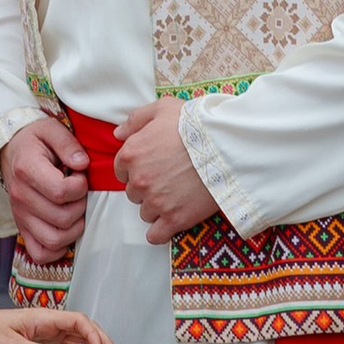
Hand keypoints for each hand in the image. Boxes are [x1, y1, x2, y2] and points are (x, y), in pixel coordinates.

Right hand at [2, 114, 88, 260]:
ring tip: (75, 211)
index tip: (80, 176)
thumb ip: (68, 144)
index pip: (61, 192)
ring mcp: (20, 216)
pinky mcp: (22, 229)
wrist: (12, 151)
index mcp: (27, 170)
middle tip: (79, 193)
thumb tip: (82, 164)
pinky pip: (40, 253)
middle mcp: (20, 197)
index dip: (80, 186)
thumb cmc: (36, 141)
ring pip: (54, 240)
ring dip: (73, 229)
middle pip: (62, 218)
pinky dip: (57, 250)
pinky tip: (66, 231)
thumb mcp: (51, 129)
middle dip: (80, 206)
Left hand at [115, 100, 218, 245]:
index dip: (137, 169)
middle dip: (147, 188)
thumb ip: (135, 119)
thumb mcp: (163, 108)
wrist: (225, 146)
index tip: (154, 167)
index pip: (121, 171)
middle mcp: (138, 180)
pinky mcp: (174, 219)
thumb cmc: (195, 124)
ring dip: (157, 207)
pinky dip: (160, 232)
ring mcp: (155, 201)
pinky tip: (170, 222)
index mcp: (131, 154)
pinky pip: (155, 235)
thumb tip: (118, 133)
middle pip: (133, 193)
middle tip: (169, 179)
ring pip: (145, 212)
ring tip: (178, 195)